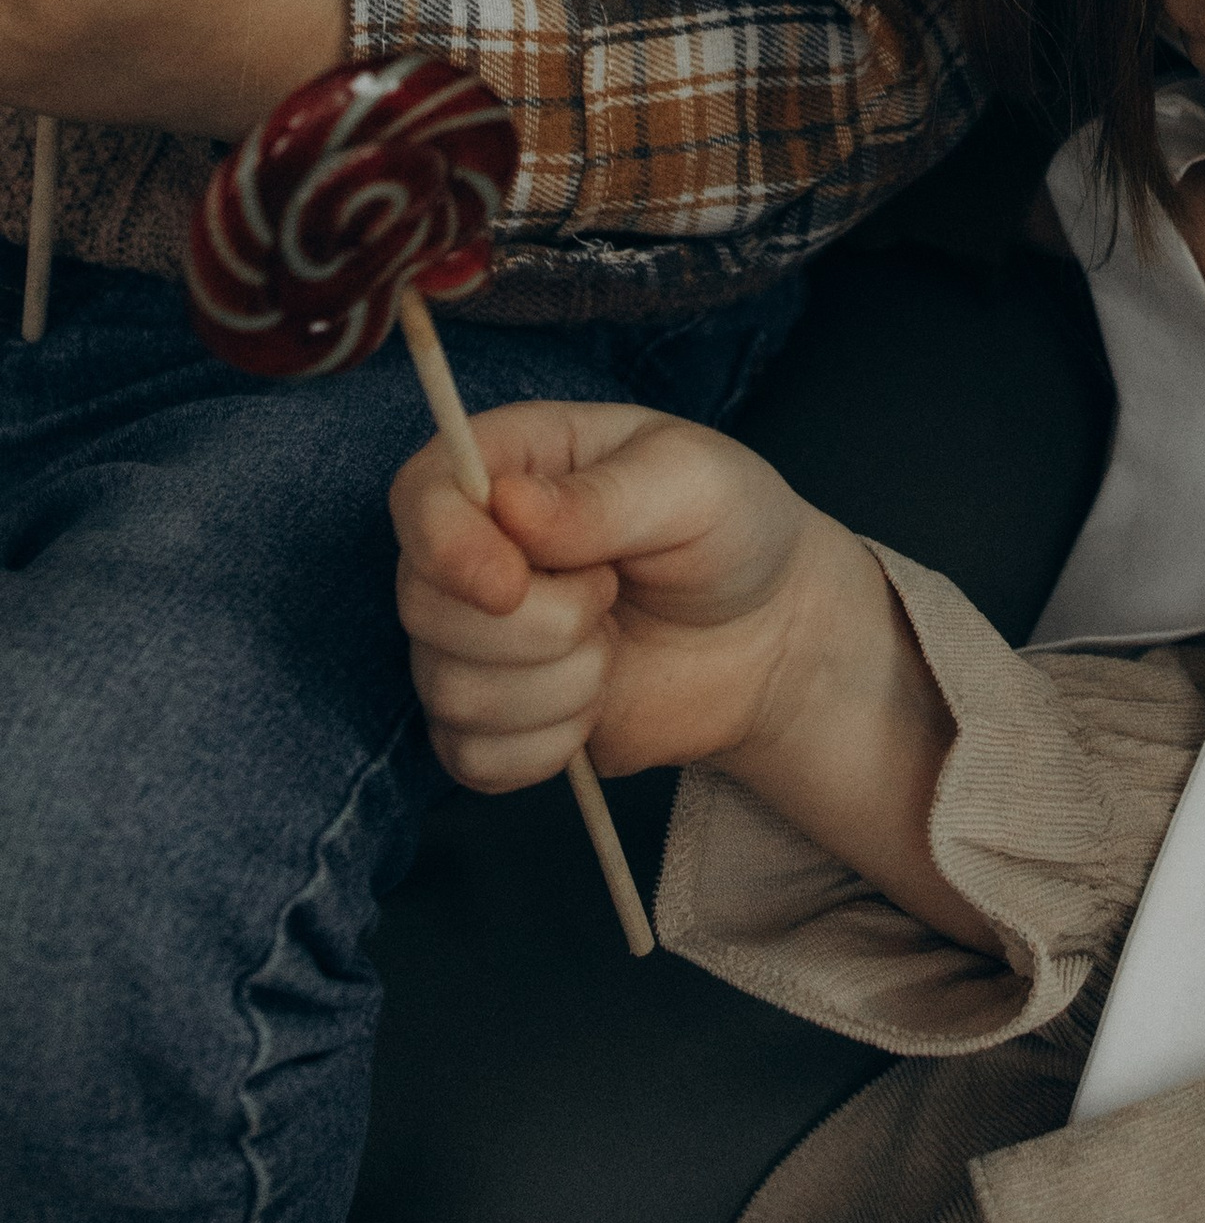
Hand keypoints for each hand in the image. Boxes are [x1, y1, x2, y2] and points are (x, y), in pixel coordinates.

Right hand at [393, 398, 839, 787]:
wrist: (767, 636)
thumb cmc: (730, 531)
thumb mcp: (694, 483)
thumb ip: (603, 496)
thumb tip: (508, 506)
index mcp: (512, 463)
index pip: (419, 496)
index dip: (447, 547)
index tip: (511, 586)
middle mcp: (473, 550)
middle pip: (424, 605)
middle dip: (537, 625)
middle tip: (612, 593)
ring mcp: (473, 640)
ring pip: (451, 691)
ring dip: (558, 685)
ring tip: (614, 646)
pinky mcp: (490, 722)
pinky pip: (474, 759)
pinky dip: (546, 747)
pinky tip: (595, 706)